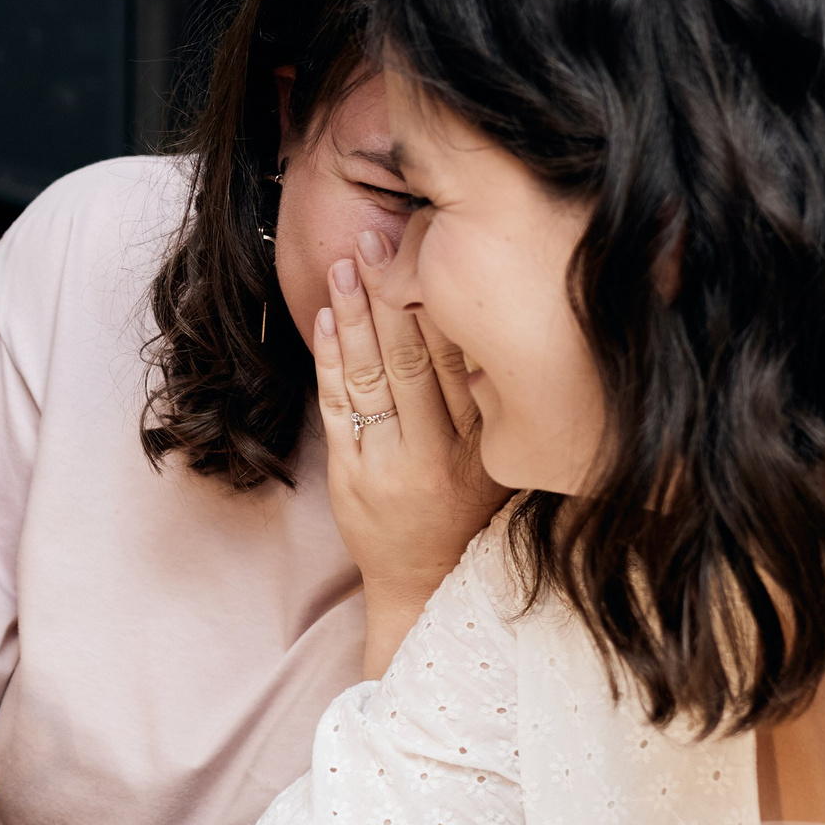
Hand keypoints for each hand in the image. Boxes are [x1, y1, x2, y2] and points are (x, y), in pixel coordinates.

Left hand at [311, 227, 507, 665]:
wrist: (423, 582)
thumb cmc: (468, 511)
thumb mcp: (499, 458)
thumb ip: (493, 402)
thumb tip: (490, 323)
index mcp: (482, 443)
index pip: (459, 360)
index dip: (441, 304)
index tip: (431, 255)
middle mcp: (438, 453)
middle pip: (411, 358)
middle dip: (391, 295)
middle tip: (378, 242)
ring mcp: (389, 465)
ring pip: (370, 376)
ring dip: (354, 315)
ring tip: (346, 265)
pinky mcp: (350, 475)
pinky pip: (338, 406)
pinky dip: (331, 358)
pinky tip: (326, 318)